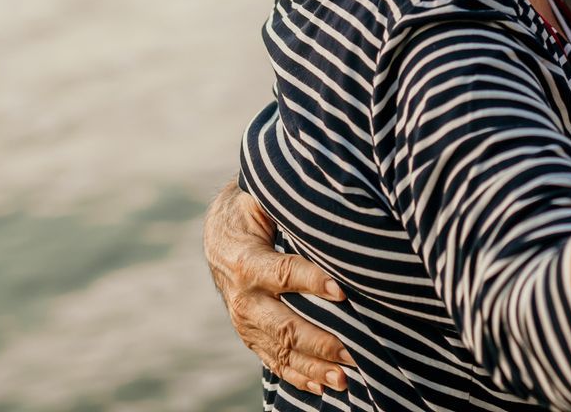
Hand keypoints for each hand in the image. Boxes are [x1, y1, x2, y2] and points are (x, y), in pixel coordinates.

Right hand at [204, 184, 354, 394]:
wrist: (218, 236)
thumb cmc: (252, 211)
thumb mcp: (262, 198)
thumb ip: (288, 200)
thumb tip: (327, 183)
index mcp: (245, 260)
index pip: (283, 273)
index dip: (312, 281)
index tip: (342, 290)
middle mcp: (243, 297)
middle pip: (282, 325)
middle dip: (319, 341)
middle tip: (352, 353)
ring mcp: (245, 321)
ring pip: (280, 350)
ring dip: (314, 366)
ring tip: (345, 379)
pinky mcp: (250, 335)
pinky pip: (273, 362)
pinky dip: (298, 377)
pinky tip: (322, 388)